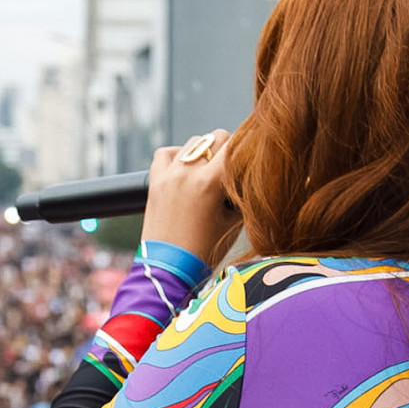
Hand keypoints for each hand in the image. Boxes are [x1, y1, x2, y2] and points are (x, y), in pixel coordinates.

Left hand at [142, 130, 238, 265]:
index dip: (249, 147)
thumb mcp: (233, 221)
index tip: (254, 154)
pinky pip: (167, 153)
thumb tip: (250, 173)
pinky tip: (186, 169)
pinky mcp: (155, 181)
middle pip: (217, 137)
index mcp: (209, 182)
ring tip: (210, 173)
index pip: (236, 144)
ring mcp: (168, 175)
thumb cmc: (204, 251)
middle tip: (232, 169)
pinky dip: (178, 155)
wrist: (169, 270)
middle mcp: (187, 172)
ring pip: (194, 142)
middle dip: (229, 149)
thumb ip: (242, 192)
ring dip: (206, 151)